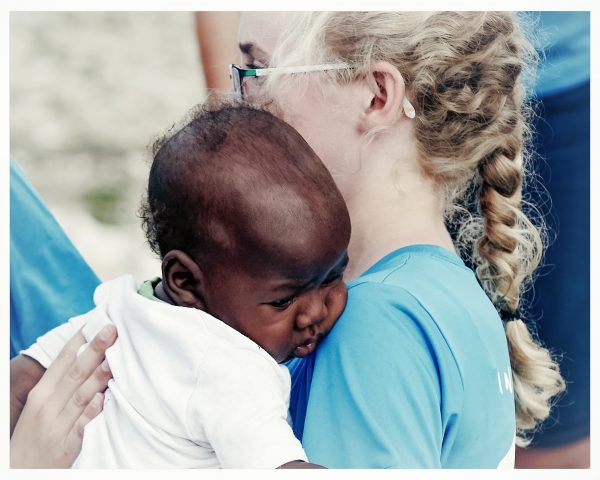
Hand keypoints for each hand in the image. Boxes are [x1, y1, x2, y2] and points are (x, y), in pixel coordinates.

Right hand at [10, 324, 116, 467]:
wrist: (19, 474)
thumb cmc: (34, 436)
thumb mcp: (41, 406)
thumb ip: (61, 384)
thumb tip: (84, 357)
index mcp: (41, 393)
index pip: (62, 361)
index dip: (79, 341)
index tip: (95, 322)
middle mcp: (47, 406)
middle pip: (75, 373)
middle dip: (94, 349)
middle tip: (111, 330)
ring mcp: (56, 426)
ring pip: (81, 396)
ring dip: (97, 377)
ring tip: (113, 360)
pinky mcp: (65, 447)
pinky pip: (81, 427)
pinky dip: (91, 413)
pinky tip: (102, 400)